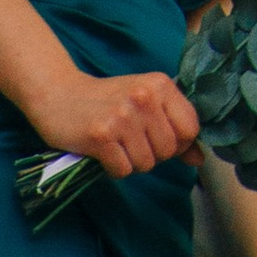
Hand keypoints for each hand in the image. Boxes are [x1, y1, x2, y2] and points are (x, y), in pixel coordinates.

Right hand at [27, 63, 198, 178]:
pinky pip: (123, 170)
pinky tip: (102, 152)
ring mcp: (122, 116)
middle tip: (130, 141)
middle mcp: (144, 97)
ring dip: (131, 162)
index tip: (156, 139)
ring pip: (146, 164)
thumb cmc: (105, 101)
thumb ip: (174, 127)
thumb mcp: (144, 104)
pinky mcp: (101, 136)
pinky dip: (113, 168)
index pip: (190, 129)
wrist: (57, 94)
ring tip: (116, 145)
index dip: (178, 143)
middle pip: (168, 151)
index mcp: (160, 85)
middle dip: (152, 155)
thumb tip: (200, 159)